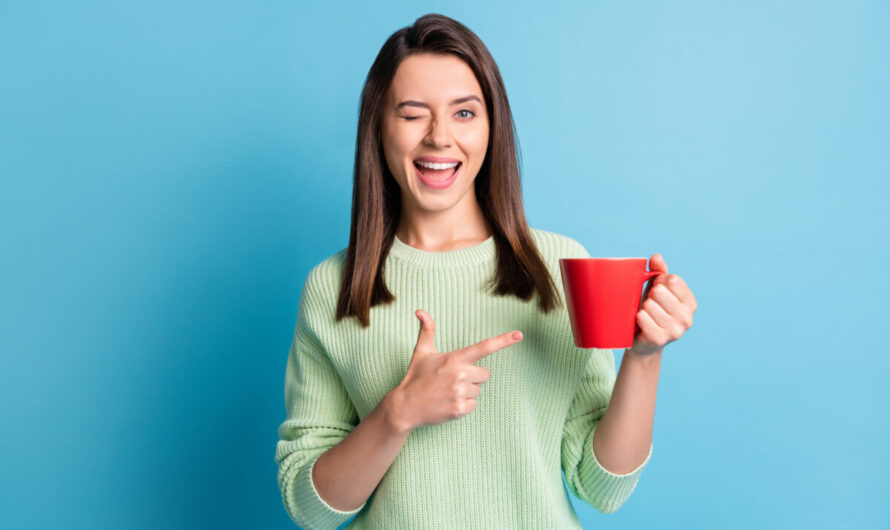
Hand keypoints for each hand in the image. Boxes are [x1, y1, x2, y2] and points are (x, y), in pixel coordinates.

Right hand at [390, 309, 522, 432]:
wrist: (405, 406)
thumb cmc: (416, 376)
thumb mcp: (422, 352)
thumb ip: (426, 330)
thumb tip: (420, 310)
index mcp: (455, 358)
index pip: (484, 347)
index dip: (503, 340)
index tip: (519, 334)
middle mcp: (460, 374)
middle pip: (485, 374)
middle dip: (473, 377)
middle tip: (452, 379)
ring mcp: (460, 392)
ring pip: (478, 390)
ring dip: (466, 391)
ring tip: (447, 391)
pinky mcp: (460, 409)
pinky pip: (473, 405)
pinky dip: (463, 405)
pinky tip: (448, 402)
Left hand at [630, 254, 697, 356]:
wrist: (641, 341)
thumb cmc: (650, 310)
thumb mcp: (656, 289)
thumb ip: (658, 271)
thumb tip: (656, 257)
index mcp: (690, 303)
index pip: (673, 280)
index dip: (659, 282)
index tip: (657, 291)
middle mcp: (687, 317)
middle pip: (660, 291)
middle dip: (650, 296)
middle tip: (649, 307)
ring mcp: (675, 330)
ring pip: (649, 304)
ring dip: (642, 308)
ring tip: (645, 316)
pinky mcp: (660, 339)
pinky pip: (642, 317)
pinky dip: (637, 318)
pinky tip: (640, 324)